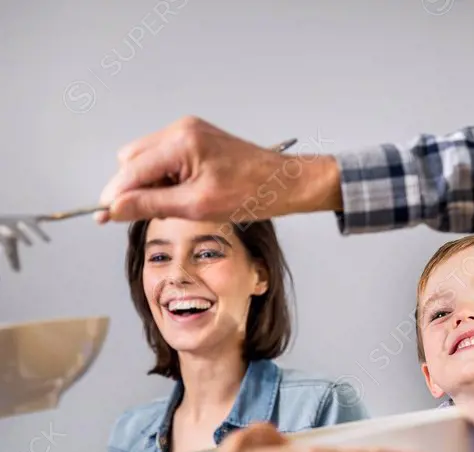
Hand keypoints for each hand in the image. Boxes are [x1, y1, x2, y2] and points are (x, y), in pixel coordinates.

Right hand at [97, 116, 341, 223]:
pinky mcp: (197, 139)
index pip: (131, 169)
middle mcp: (181, 130)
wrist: (287, 183)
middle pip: (132, 160)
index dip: (115, 195)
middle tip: (152, 214)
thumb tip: (114, 208)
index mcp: (181, 141)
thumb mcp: (198, 206)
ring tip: (177, 206)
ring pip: (146, 159)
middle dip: (134, 188)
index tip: (102, 217)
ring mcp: (189, 132)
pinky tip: (184, 196)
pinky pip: (165, 158)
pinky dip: (166, 179)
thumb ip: (152, 205)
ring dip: (151, 185)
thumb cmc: (253, 193)